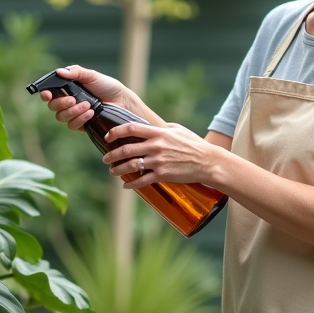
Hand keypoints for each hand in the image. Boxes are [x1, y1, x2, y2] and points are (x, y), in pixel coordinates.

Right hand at [38, 65, 133, 130]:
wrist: (122, 100)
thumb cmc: (107, 86)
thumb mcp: (91, 75)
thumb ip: (76, 72)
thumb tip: (59, 72)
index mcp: (67, 89)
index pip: (50, 93)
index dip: (45, 94)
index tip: (47, 94)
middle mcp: (68, 102)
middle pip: (53, 107)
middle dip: (61, 103)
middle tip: (73, 99)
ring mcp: (74, 114)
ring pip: (61, 117)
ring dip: (73, 111)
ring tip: (87, 105)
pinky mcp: (81, 125)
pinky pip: (72, 125)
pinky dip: (80, 119)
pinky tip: (90, 113)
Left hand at [101, 121, 218, 188]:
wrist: (208, 162)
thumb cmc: (194, 144)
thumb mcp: (178, 130)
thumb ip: (162, 128)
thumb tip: (150, 126)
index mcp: (159, 133)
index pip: (131, 128)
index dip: (116, 132)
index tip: (108, 136)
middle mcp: (156, 146)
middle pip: (126, 149)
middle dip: (112, 155)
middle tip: (105, 158)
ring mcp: (159, 161)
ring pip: (131, 166)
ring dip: (118, 169)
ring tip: (112, 171)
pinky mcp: (163, 175)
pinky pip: (142, 180)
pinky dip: (131, 184)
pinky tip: (126, 186)